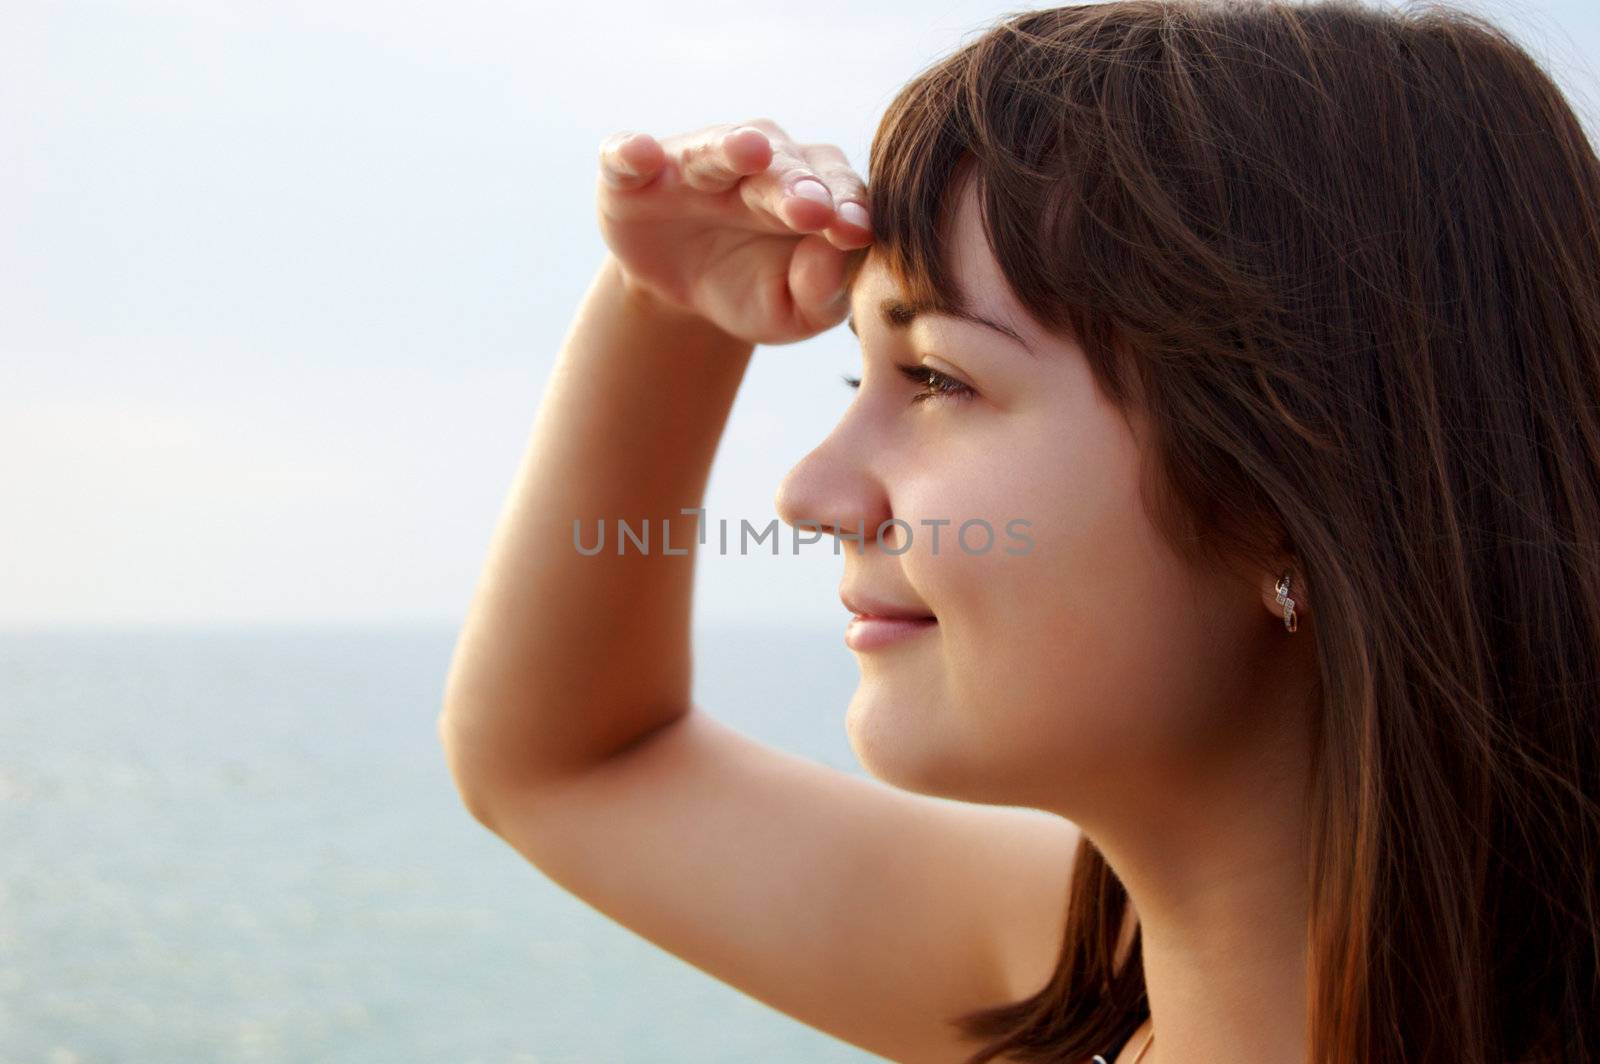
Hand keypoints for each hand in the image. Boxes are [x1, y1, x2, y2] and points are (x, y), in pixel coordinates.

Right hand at [595, 118, 871, 345]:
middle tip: (813, 208)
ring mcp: (694, 162)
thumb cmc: (753, 292)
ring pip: (716, 147)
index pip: (837, 190)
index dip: (846, 208)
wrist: (680, 294)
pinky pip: (628, 155)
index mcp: (811, 191)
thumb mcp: (793, 311)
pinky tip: (641, 155)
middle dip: (797, 185)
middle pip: (783, 165)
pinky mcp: (633, 173)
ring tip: (750, 150)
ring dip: (732, 147)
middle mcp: (758, 162)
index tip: (855, 232)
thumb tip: (840, 252)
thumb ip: (824, 291)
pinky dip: (631, 152)